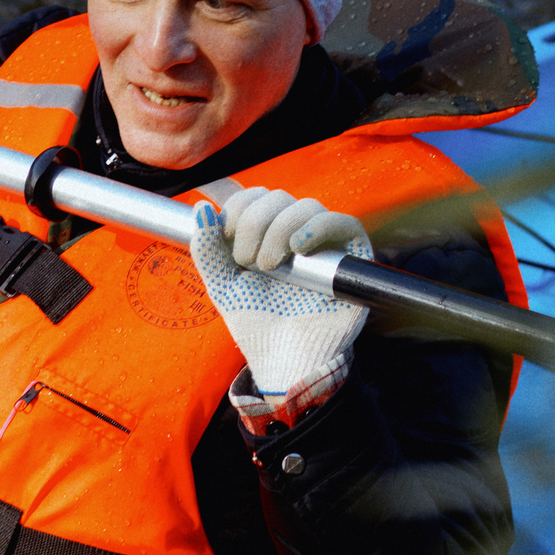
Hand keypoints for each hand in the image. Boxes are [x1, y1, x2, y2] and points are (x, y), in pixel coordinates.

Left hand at [189, 195, 371, 397]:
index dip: (236, 205)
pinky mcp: (352, 256)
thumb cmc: (257, 322)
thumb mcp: (223, 283)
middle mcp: (294, 231)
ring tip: (270, 266)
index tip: (225, 235)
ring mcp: (324, 242)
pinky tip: (298, 247)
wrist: (285, 359)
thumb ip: (207, 249)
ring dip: (280, 230)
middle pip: (276, 197)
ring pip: (305, 206)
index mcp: (264, 233)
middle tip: (247, 261)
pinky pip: (342, 222)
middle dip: (254, 223)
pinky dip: (318, 227)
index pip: (253, 195)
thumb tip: (202, 208)